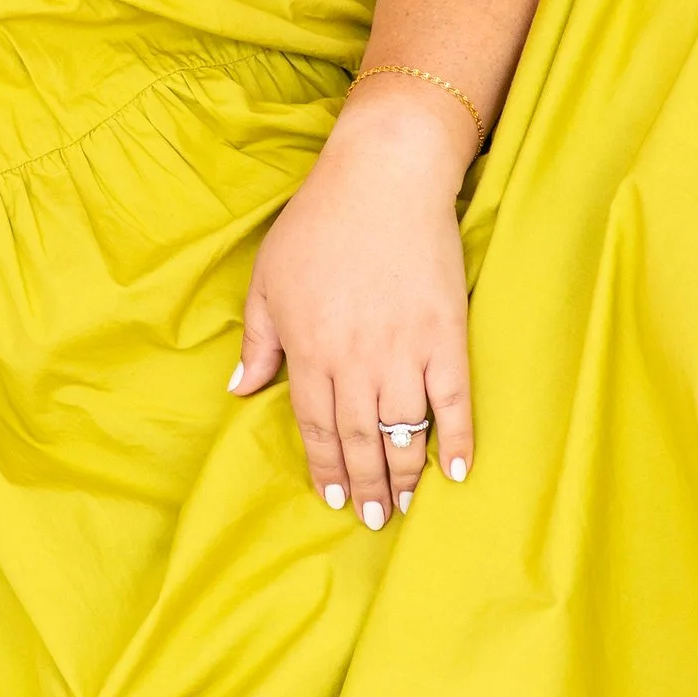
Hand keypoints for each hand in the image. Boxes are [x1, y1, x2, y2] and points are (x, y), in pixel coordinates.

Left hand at [232, 83, 476, 523]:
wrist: (383, 177)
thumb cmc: (319, 222)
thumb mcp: (268, 279)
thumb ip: (259, 341)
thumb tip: (241, 390)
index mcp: (309, 351)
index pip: (315, 426)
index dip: (324, 467)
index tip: (330, 497)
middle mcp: (355, 361)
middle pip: (359, 440)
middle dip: (363, 486)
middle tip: (370, 519)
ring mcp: (404, 351)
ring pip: (402, 432)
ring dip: (402, 476)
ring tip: (403, 507)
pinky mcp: (445, 336)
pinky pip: (452, 402)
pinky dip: (456, 441)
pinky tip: (457, 472)